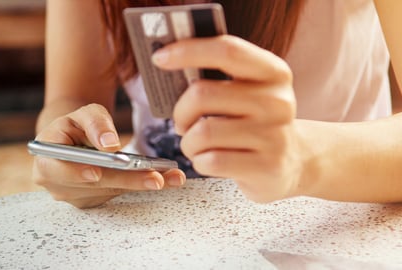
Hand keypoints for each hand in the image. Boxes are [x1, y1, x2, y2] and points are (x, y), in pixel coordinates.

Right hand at [32, 103, 185, 207]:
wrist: (73, 141)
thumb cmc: (76, 125)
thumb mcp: (83, 114)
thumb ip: (95, 123)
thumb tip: (110, 144)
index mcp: (46, 160)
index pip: (56, 170)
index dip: (75, 173)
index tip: (96, 173)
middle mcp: (58, 185)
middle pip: (94, 185)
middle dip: (126, 180)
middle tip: (155, 178)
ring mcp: (76, 196)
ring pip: (112, 191)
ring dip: (142, 184)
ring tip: (171, 177)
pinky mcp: (94, 200)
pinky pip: (120, 193)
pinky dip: (142, 185)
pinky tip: (167, 180)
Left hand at [152, 35, 305, 202]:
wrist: (293, 162)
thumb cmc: (256, 122)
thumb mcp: (249, 91)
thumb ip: (219, 77)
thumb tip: (170, 65)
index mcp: (274, 73)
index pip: (227, 51)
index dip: (188, 51)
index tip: (161, 58)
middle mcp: (277, 101)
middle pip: (203, 94)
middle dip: (180, 111)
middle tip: (182, 122)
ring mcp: (274, 136)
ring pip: (202, 133)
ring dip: (188, 142)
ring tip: (196, 145)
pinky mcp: (266, 167)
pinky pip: (211, 161)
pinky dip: (199, 161)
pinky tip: (208, 160)